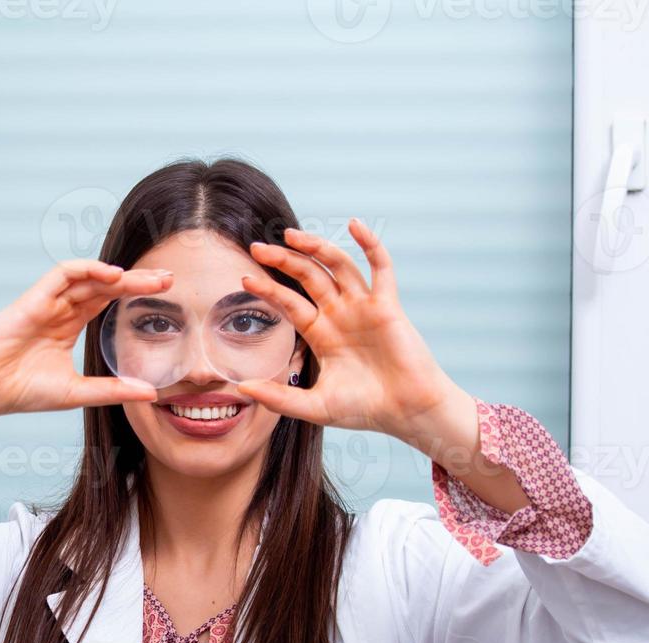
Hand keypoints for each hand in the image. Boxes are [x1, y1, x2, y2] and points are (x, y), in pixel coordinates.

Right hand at [0, 260, 168, 417]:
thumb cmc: (21, 391)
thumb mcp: (76, 392)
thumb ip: (112, 390)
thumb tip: (150, 394)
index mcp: (68, 326)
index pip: (106, 302)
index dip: (134, 295)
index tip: (165, 296)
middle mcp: (59, 310)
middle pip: (103, 286)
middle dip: (136, 280)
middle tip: (170, 279)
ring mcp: (46, 302)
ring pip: (88, 277)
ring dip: (119, 275)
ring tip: (151, 278)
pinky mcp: (33, 298)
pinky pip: (63, 273)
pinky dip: (88, 269)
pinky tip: (112, 275)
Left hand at [237, 221, 469, 445]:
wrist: (406, 412)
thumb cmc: (365, 410)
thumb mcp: (315, 406)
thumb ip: (279, 398)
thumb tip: (242, 389)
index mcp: (322, 333)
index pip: (289, 303)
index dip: (269, 290)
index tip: (245, 279)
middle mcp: (340, 314)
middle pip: (308, 276)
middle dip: (284, 260)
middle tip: (257, 248)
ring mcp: (364, 306)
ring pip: (338, 265)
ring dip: (316, 247)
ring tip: (290, 235)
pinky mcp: (388, 305)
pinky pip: (380, 267)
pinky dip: (370, 245)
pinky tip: (355, 225)